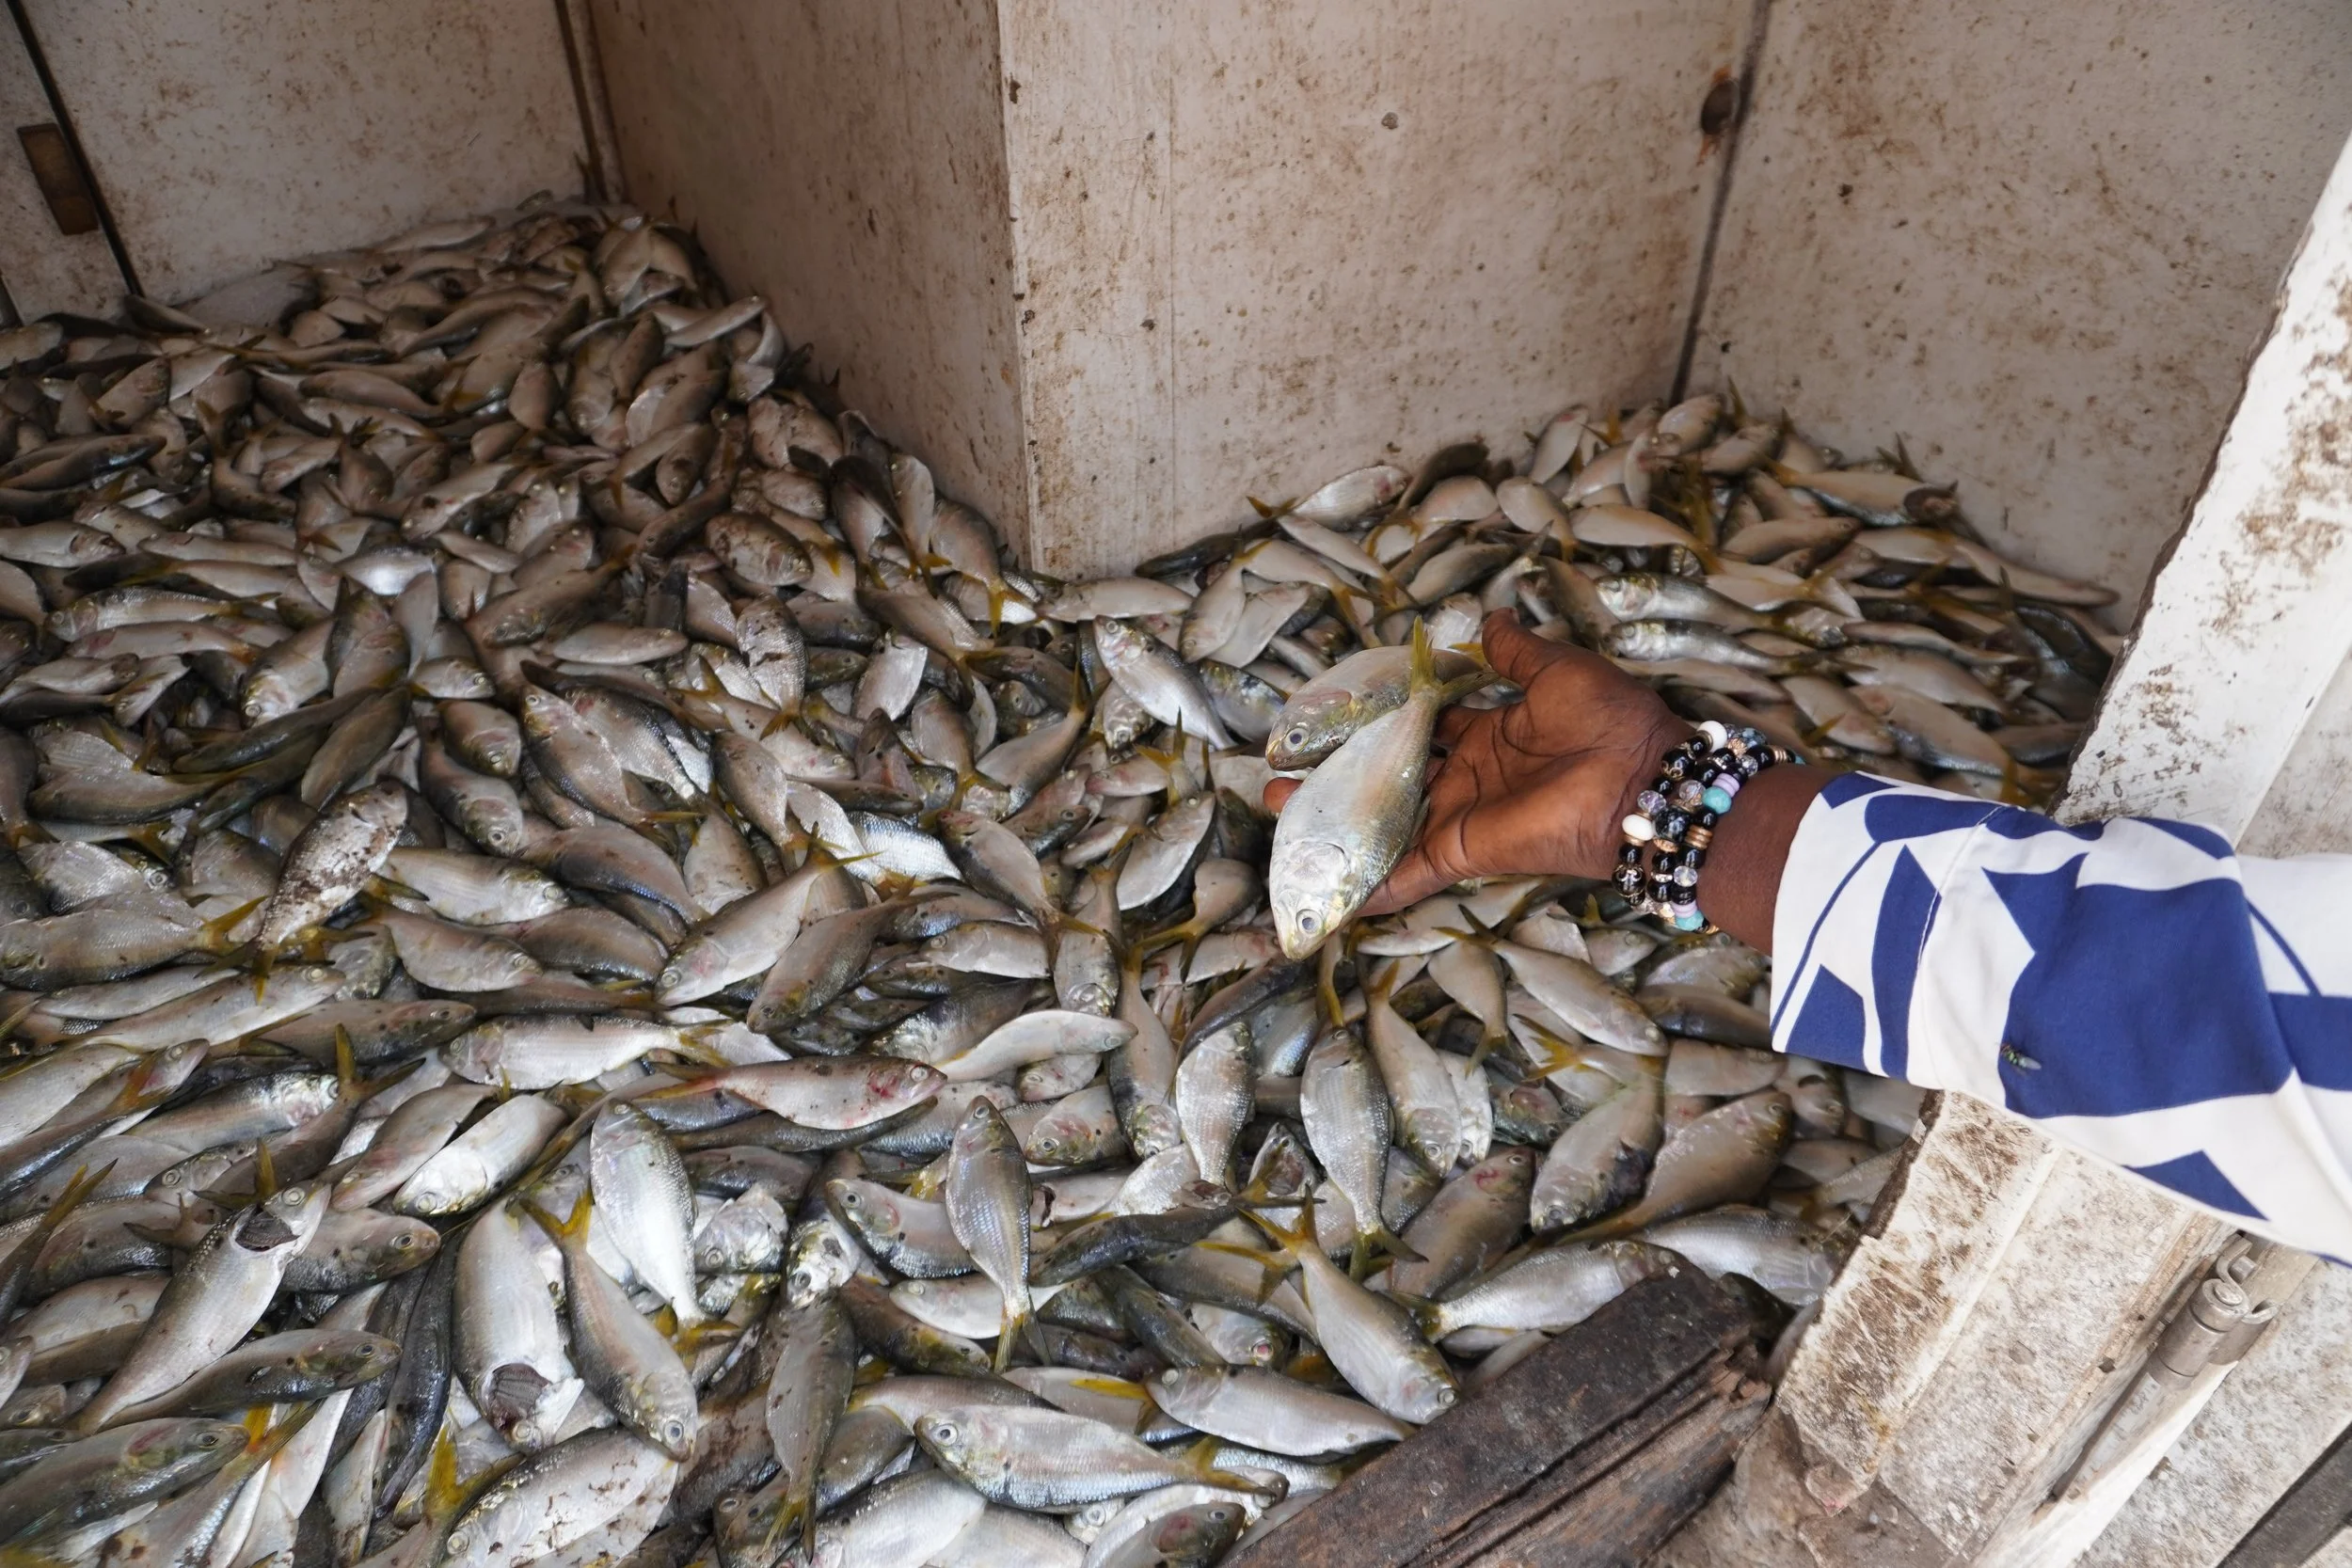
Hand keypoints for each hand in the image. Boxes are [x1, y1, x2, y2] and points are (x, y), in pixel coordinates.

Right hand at [1263, 608, 1688, 915]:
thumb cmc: (1609, 722)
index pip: (1423, 727)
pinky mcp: (1463, 848)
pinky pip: (1409, 870)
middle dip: (1340, 772)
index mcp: (1490, 733)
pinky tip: (1327, 890)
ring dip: (1334, 818)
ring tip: (1278, 806)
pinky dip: (1371, 884)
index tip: (1335, 714)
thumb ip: (1516, 652)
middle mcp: (1469, 776)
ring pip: (1385, 821)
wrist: (1640, 781)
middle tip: (1288, 764)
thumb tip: (1490, 619)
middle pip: (1390, 776)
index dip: (1379, 721)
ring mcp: (1462, 814)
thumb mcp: (1558, 671)